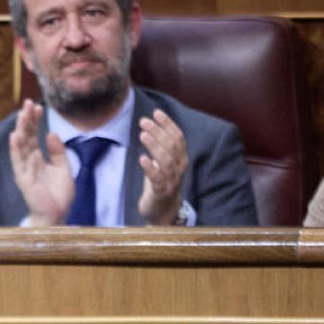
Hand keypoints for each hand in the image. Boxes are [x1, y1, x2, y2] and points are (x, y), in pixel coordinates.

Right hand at [8, 99, 72, 225]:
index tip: (39, 106)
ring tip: (22, 115)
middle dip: (27, 120)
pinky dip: (16, 150)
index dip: (36, 121)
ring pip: (21, 146)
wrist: (57, 215)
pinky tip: (15, 137)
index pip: (35, 135)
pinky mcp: (23, 180)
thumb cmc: (58, 194)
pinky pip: (18, 163)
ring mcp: (25, 170)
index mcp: (38, 158)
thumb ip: (58, 151)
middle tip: (28, 103)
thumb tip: (52, 132)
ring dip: (21, 130)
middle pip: (26, 137)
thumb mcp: (63, 168)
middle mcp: (29, 161)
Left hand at [136, 109, 187, 224]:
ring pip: (166, 160)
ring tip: (143, 134)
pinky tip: (142, 158)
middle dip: (158, 131)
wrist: (162, 210)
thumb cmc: (160, 182)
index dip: (168, 124)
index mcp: (181, 159)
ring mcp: (171, 180)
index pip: (178, 137)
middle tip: (144, 121)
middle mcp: (179, 168)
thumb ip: (161, 145)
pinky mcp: (160, 191)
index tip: (156, 112)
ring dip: (155, 146)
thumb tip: (151, 123)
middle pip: (171, 146)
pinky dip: (150, 167)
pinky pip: (157, 178)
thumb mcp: (163, 162)